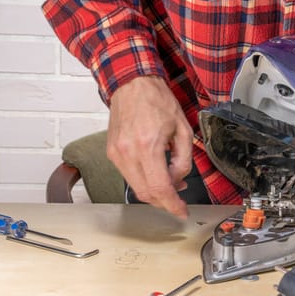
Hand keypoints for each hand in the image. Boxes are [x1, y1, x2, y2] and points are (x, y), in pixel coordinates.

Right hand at [107, 76, 193, 217]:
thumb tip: (178, 181)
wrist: (132, 84)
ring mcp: (116, 154)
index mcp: (148, 145)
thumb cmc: (157, 101)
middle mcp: (128, 152)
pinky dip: (143, 181)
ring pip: (136, 188)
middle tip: (179, 200)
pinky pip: (129, 176)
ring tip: (171, 182)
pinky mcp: (111, 153)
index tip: (182, 211)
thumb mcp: (183, 129)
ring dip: (154, 192)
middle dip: (164, 202)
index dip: (173, 205)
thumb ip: (183, 159)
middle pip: (146, 194)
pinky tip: (156, 173)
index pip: (159, 188)